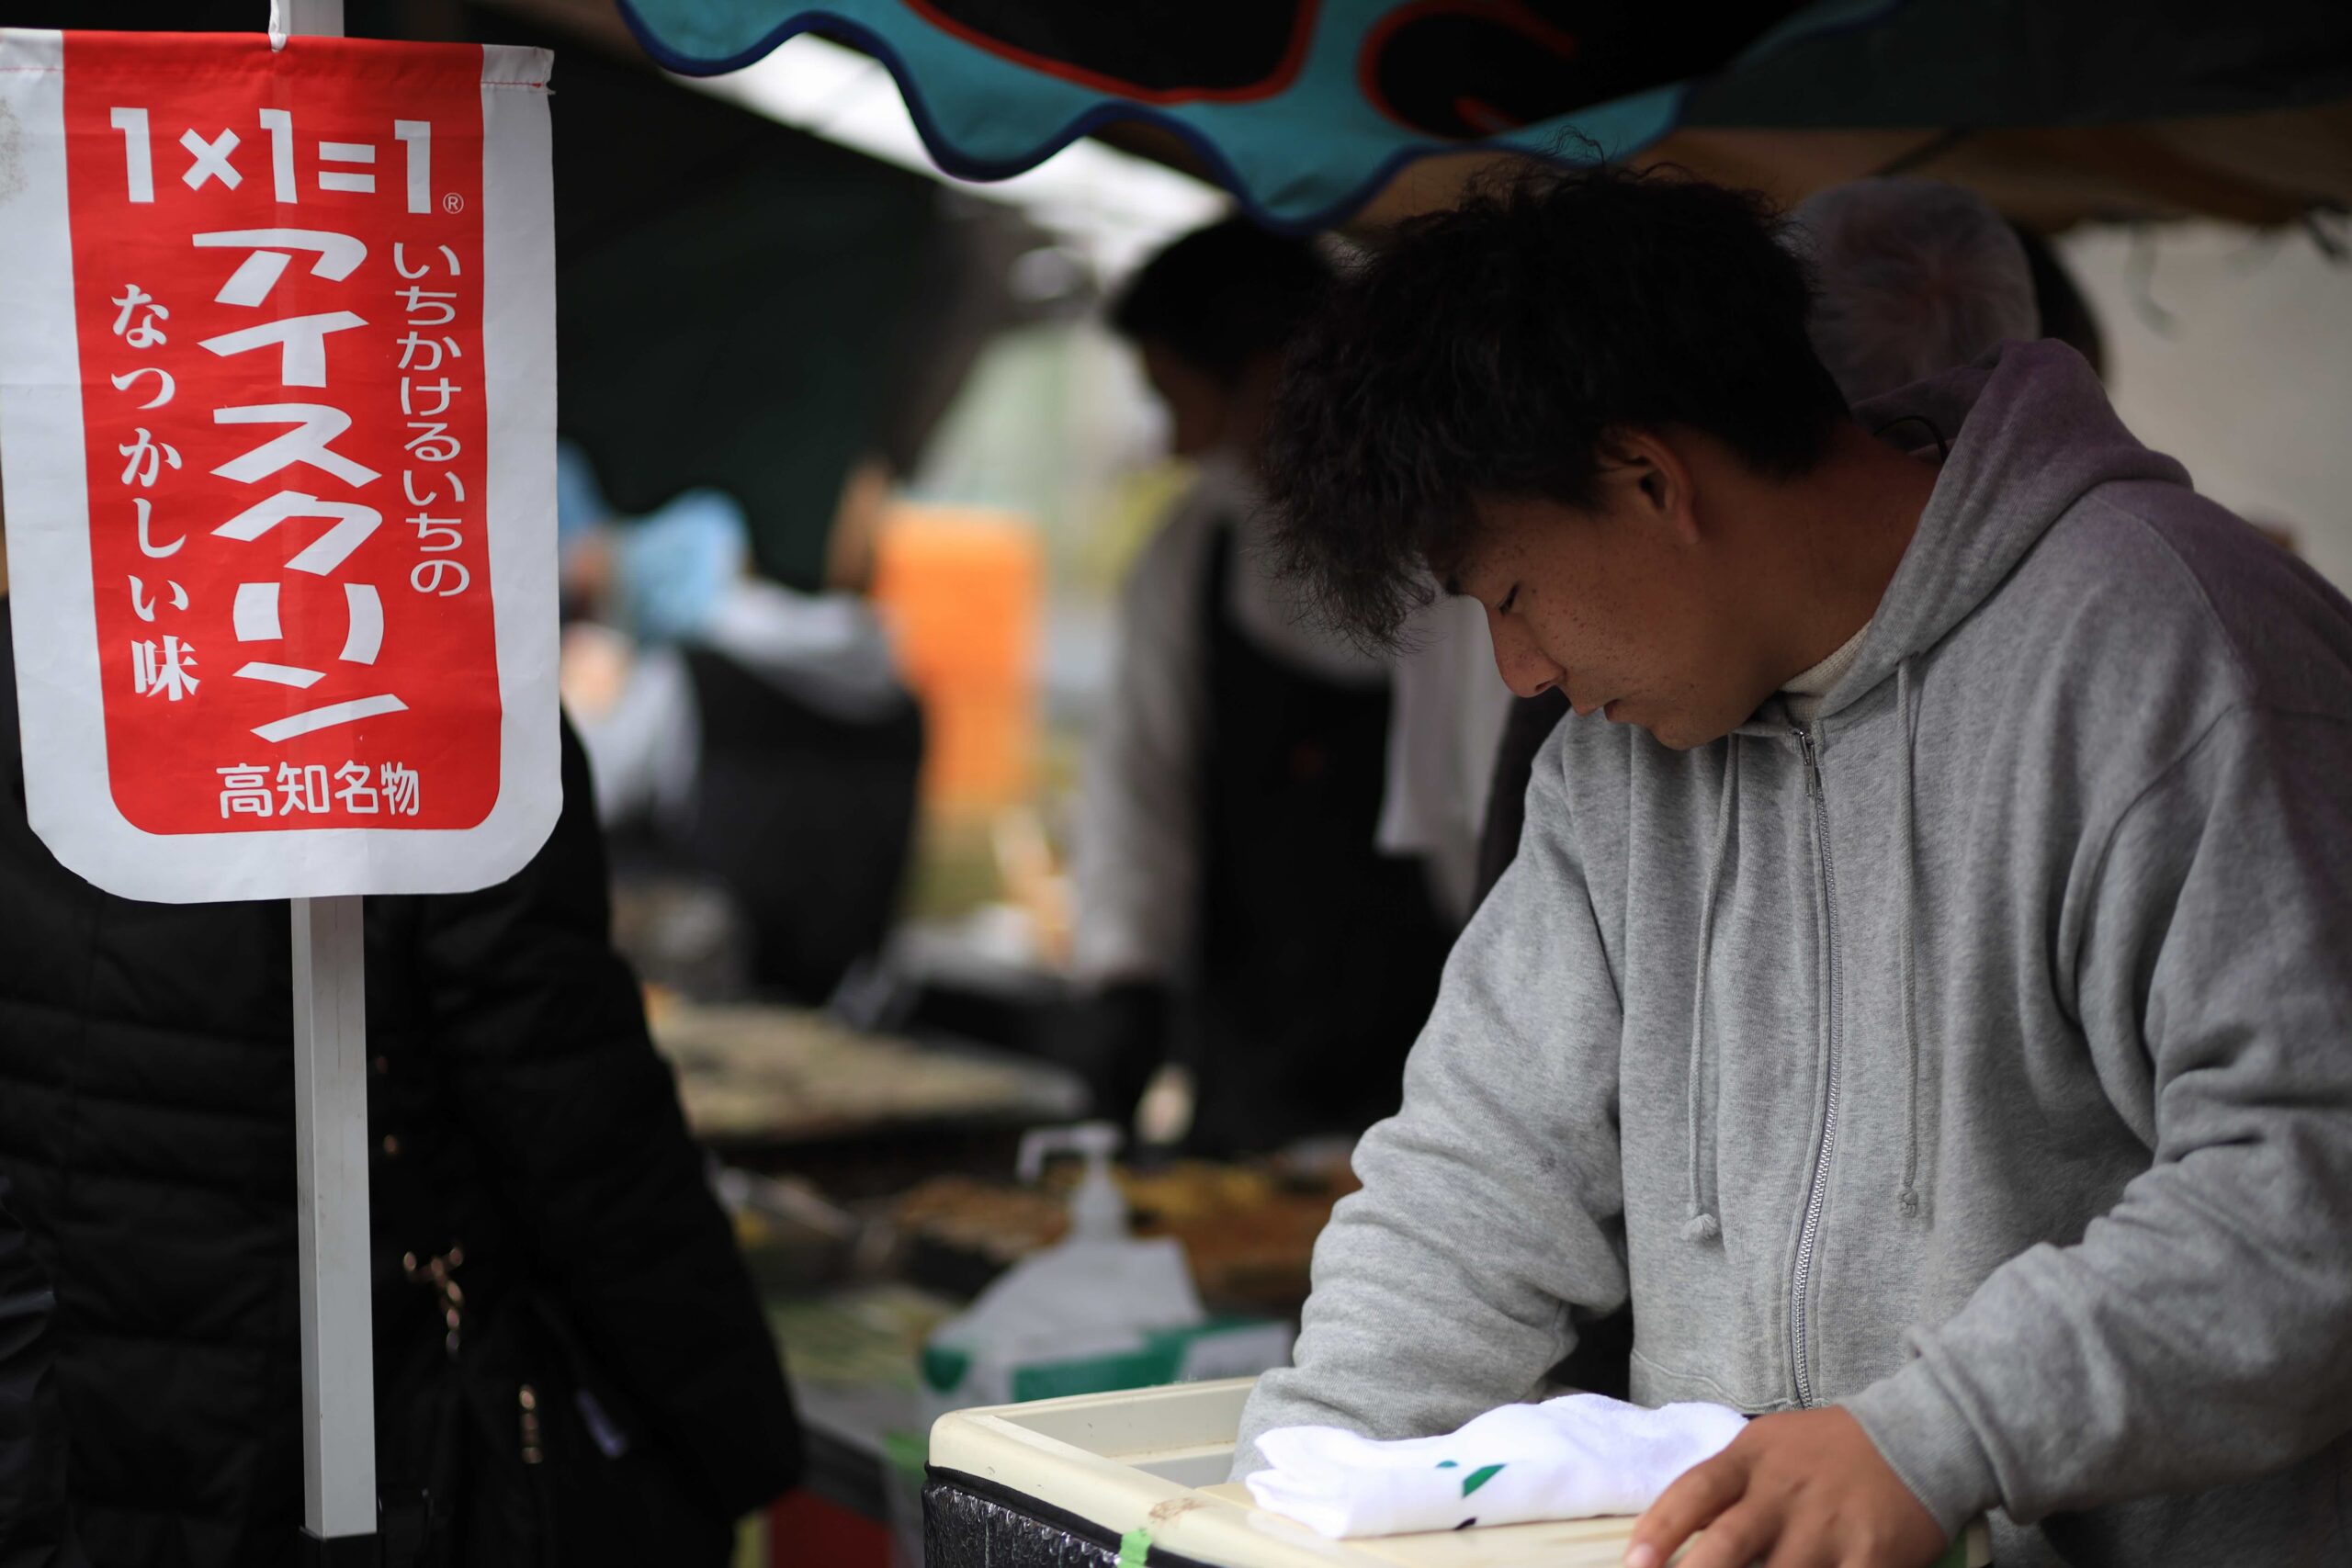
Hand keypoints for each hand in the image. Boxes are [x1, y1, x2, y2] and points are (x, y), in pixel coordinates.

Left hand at [1623, 1407, 1946, 1567]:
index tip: (1634, 1564)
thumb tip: (1671, 1532)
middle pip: (1730, 1543)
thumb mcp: (1768, 1447)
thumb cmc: (1827, 1449)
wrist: (1917, 1436)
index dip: (1660, 1529)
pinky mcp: (1871, 1556)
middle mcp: (1785, 1491)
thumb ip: (1726, 1486)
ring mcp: (1829, 1526)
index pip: (1695, 1492)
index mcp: (1752, 1459)